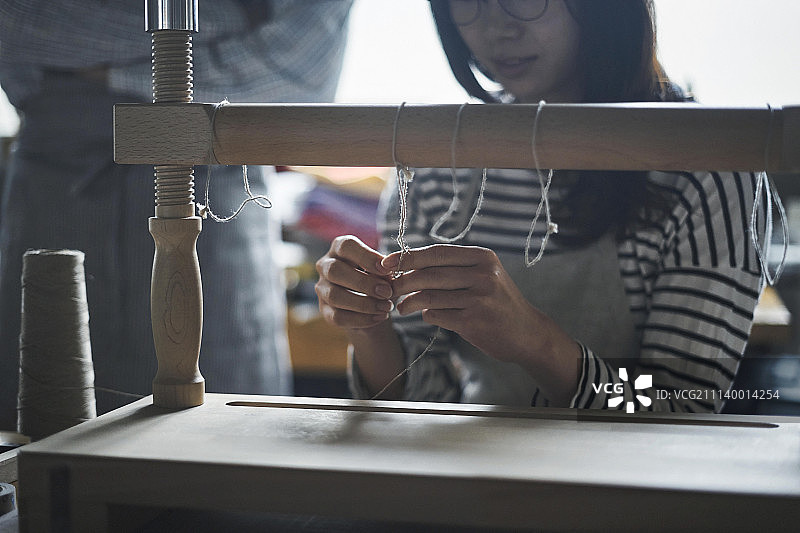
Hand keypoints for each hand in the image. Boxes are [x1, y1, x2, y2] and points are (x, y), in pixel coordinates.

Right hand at [315, 236, 394, 330]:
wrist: (375, 306)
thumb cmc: (380, 280)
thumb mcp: (385, 273)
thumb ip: (385, 272)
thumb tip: (388, 275)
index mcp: (340, 249)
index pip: (346, 246)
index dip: (366, 257)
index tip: (387, 269)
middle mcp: (325, 266)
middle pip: (334, 270)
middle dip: (363, 282)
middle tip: (386, 292)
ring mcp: (322, 289)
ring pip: (334, 296)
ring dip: (364, 303)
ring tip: (386, 307)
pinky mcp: (325, 311)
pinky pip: (338, 317)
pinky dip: (362, 319)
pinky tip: (380, 317)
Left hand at [384, 244, 543, 363]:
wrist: (526, 333)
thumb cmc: (497, 302)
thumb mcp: (484, 275)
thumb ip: (453, 267)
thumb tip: (408, 262)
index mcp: (482, 258)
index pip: (436, 253)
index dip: (407, 258)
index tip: (385, 263)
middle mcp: (482, 275)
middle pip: (429, 274)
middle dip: (402, 281)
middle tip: (388, 288)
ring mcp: (479, 299)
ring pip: (429, 296)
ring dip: (408, 302)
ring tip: (401, 307)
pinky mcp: (473, 321)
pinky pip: (436, 315)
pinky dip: (426, 315)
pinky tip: (425, 315)